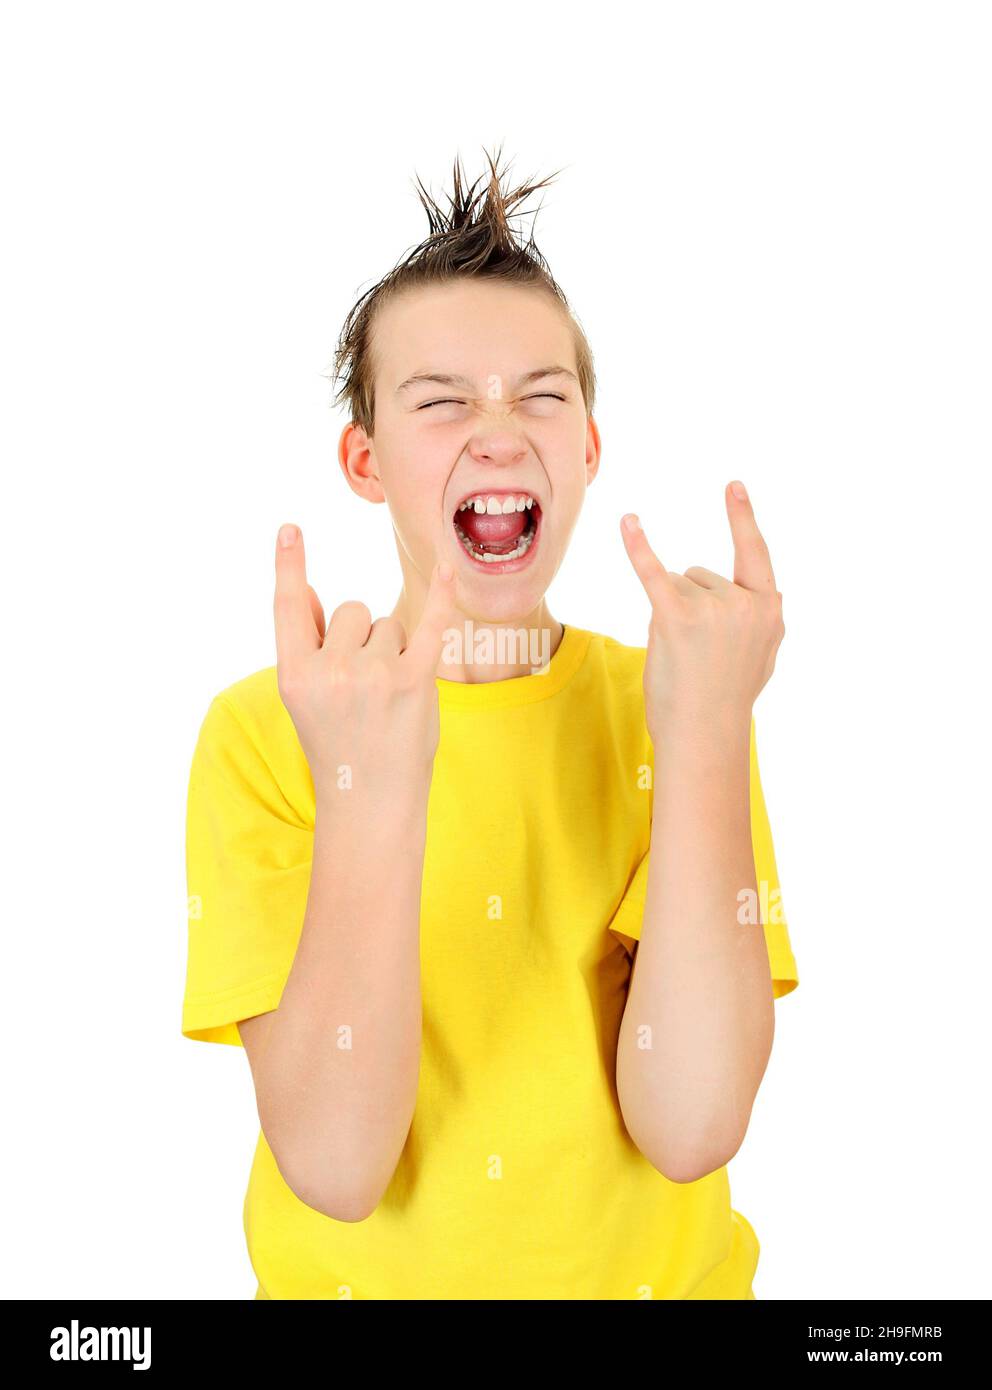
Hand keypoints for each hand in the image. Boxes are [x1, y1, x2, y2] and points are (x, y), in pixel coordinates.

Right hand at [273, 523, 456, 797]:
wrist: (371, 801)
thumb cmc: (340, 744)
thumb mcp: (305, 700)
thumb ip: (305, 646)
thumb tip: (304, 590)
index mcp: (294, 674)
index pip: (287, 607)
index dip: (289, 565)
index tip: (290, 527)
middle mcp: (330, 671)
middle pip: (355, 610)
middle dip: (364, 636)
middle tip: (364, 690)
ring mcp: (373, 675)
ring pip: (390, 624)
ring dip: (395, 650)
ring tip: (388, 699)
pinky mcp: (415, 681)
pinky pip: (432, 624)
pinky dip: (442, 595)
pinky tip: (448, 567)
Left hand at [620, 482, 784, 742]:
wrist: (704, 736)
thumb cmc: (725, 701)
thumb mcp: (761, 658)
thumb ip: (758, 623)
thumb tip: (758, 603)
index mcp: (769, 610)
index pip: (755, 554)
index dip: (742, 519)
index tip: (732, 486)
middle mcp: (746, 603)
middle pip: (700, 575)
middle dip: (689, 606)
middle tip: (695, 654)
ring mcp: (714, 608)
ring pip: (676, 586)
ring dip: (670, 614)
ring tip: (681, 657)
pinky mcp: (677, 617)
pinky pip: (653, 572)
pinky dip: (639, 546)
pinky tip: (629, 521)